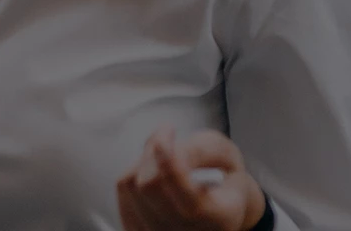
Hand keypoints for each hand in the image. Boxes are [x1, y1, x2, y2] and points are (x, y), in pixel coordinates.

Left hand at [117, 127, 265, 230]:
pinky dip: (133, 173)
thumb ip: (201, 149)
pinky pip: (123, 194)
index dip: (165, 151)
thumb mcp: (228, 158)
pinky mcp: (140, 229)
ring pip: (130, 186)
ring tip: (161, 156)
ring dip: (142, 161)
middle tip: (166, 138)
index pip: (176, 183)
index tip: (168, 129)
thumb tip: (167, 149)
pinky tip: (150, 170)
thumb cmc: (227, 182)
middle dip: (153, 151)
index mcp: (215, 217)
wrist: (223, 212)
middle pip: (148, 184)